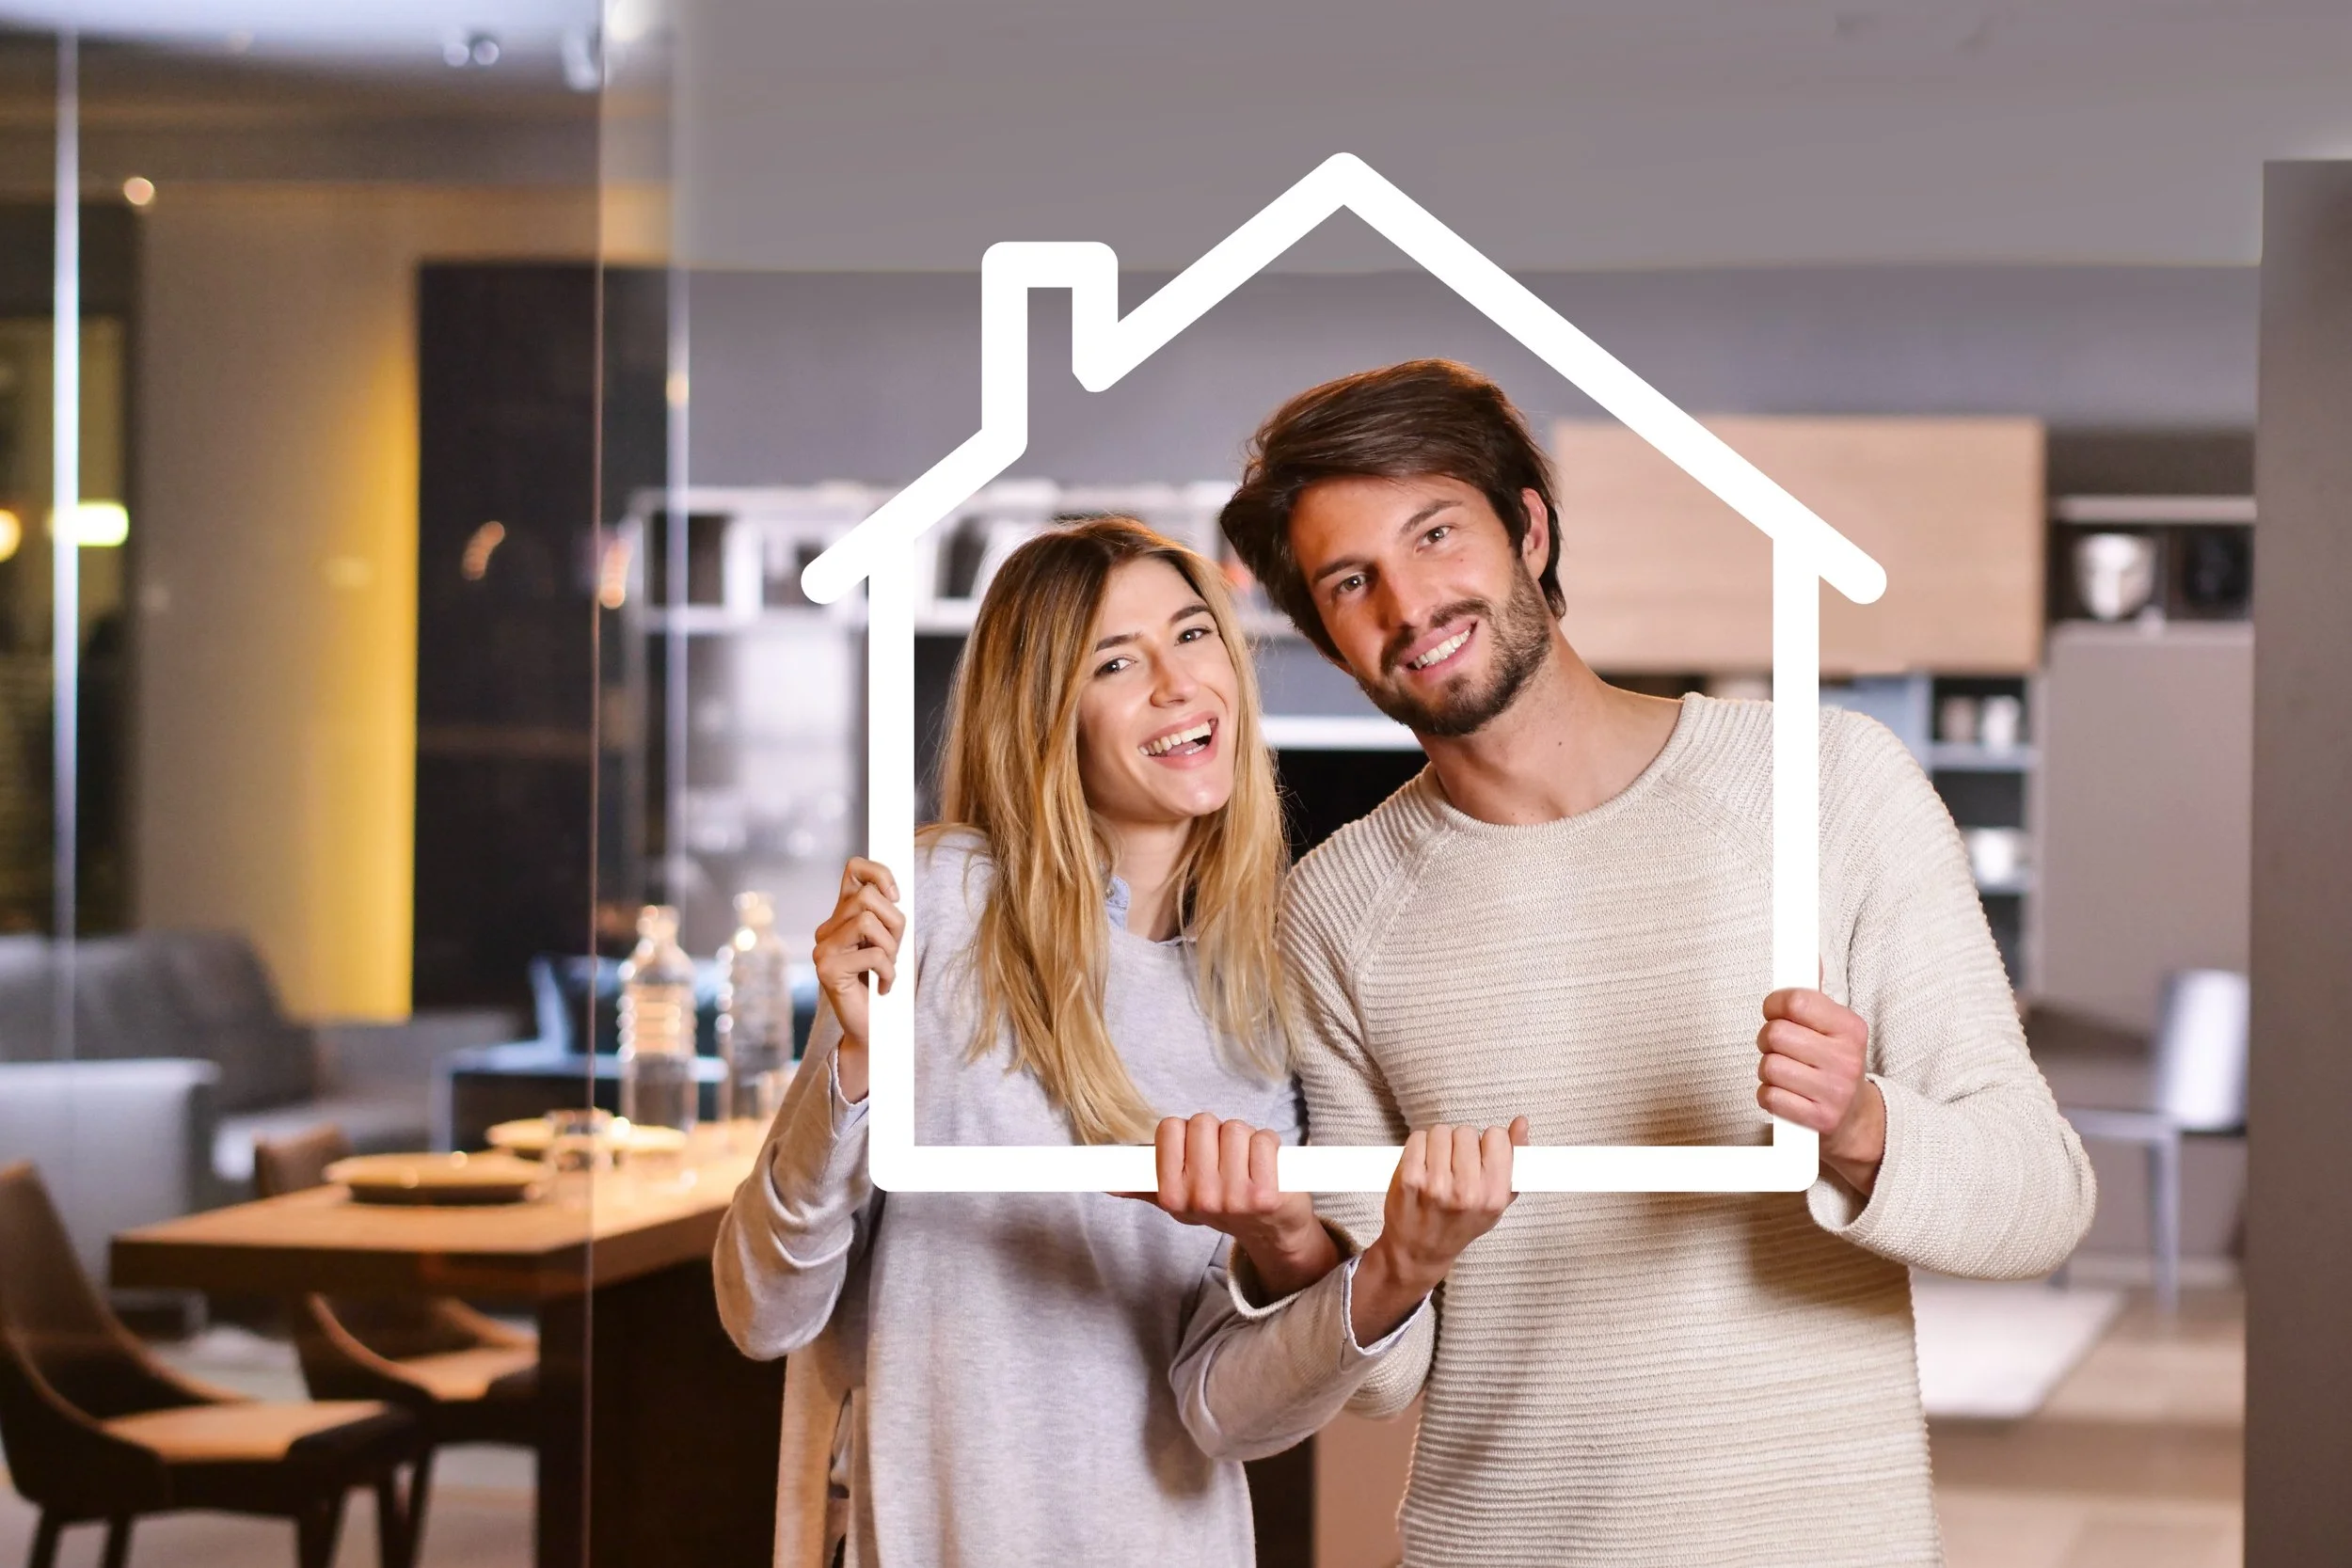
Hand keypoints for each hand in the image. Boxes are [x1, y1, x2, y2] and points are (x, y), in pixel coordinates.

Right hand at [812, 857, 902, 1101]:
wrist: (874, 1031)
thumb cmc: (885, 985)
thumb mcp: (892, 942)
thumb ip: (887, 915)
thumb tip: (894, 892)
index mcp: (841, 917)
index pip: (854, 870)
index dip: (879, 872)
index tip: (897, 896)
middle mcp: (826, 930)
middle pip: (867, 897)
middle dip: (895, 923)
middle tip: (894, 952)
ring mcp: (823, 949)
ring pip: (869, 920)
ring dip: (891, 947)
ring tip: (887, 968)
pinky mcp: (827, 969)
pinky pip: (873, 954)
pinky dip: (889, 972)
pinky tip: (883, 987)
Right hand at [1128, 1115, 1338, 1297]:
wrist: (1269, 1233)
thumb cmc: (1222, 1205)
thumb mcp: (1179, 1199)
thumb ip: (1143, 1185)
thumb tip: (1109, 1184)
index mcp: (1172, 1194)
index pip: (1168, 1128)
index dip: (1185, 1133)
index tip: (1195, 1150)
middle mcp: (1199, 1198)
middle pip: (1202, 1123)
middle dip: (1217, 1133)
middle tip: (1225, 1159)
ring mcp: (1233, 1198)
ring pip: (1235, 1129)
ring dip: (1246, 1139)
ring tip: (1247, 1163)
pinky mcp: (1266, 1195)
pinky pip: (1264, 1139)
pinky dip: (1270, 1143)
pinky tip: (1268, 1165)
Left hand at [1352, 1117, 1527, 1344]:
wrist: (1419, 1250)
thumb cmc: (1460, 1223)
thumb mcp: (1497, 1200)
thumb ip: (1514, 1160)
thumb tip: (1521, 1123)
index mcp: (1493, 1196)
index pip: (1496, 1138)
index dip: (1487, 1143)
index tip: (1480, 1157)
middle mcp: (1466, 1192)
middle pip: (1466, 1132)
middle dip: (1461, 1143)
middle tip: (1455, 1164)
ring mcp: (1435, 1185)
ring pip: (1441, 1132)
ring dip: (1439, 1143)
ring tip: (1438, 1165)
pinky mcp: (1409, 1178)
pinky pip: (1418, 1138)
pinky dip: (1419, 1146)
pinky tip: (1422, 1165)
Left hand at [1756, 986, 1882, 1194]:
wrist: (1855, 1119)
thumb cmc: (1834, 1065)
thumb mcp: (1835, 1027)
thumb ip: (1815, 994)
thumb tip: (1808, 954)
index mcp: (1851, 1028)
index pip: (1797, 1001)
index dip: (1775, 1004)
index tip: (1775, 1012)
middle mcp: (1847, 1060)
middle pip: (1775, 1034)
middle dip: (1768, 1040)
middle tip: (1780, 1047)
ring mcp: (1835, 1092)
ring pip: (1768, 1066)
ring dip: (1767, 1070)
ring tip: (1786, 1073)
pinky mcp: (1820, 1120)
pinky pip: (1770, 1097)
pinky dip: (1769, 1096)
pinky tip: (1786, 1095)